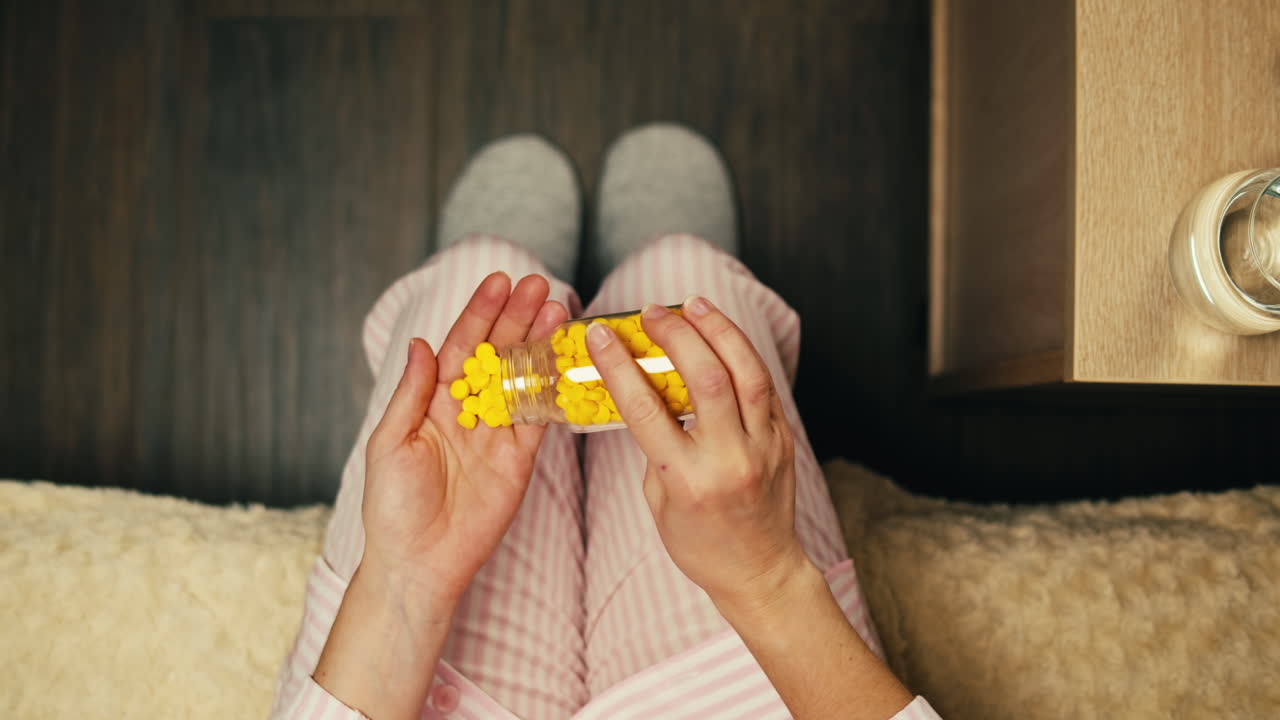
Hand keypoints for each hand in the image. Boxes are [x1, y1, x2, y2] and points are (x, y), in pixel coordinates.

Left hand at [360, 272, 567, 604]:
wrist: (420, 563)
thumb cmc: (393, 507)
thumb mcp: (392, 443)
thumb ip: (412, 393)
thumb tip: (420, 343)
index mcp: (433, 401)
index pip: (461, 346)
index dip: (480, 313)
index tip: (499, 282)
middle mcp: (467, 410)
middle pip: (498, 353)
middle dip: (517, 317)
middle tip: (539, 285)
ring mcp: (496, 433)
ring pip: (523, 378)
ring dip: (539, 344)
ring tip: (557, 310)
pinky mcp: (520, 458)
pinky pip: (540, 417)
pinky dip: (553, 388)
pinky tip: (565, 358)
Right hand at [586, 297, 809, 615]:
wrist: (760, 571)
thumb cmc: (700, 542)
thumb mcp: (659, 499)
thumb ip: (655, 445)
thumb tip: (648, 390)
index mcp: (686, 480)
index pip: (646, 409)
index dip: (619, 365)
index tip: (601, 334)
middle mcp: (728, 460)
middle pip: (704, 378)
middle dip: (675, 334)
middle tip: (652, 312)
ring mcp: (762, 448)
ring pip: (746, 372)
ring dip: (718, 330)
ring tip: (694, 304)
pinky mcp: (783, 440)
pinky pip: (764, 386)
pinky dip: (741, 354)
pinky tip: (722, 334)